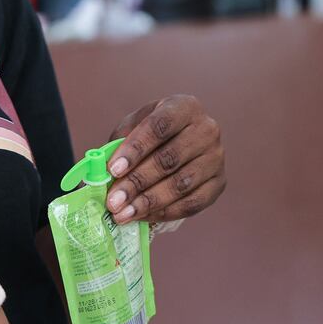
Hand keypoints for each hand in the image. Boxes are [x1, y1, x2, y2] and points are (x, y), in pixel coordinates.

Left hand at [102, 95, 224, 224]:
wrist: (181, 142)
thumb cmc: (152, 133)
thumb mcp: (134, 126)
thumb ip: (119, 143)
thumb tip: (102, 171)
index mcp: (184, 107)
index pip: (159, 127)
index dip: (135, 149)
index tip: (113, 169)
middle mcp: (207, 129)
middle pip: (169, 159)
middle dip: (137, 182)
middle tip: (113, 201)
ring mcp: (216, 157)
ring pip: (180, 184)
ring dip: (148, 202)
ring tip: (123, 213)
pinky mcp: (220, 183)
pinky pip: (193, 203)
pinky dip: (165, 212)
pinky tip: (143, 216)